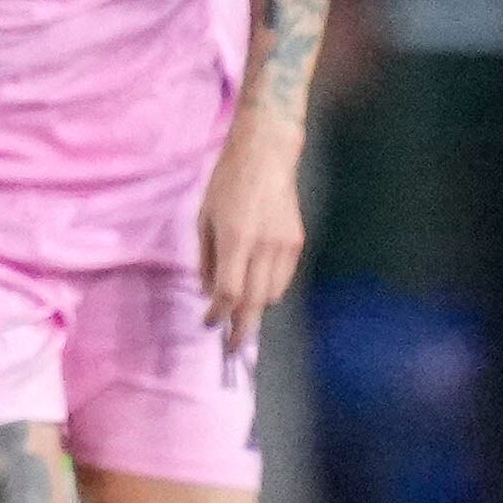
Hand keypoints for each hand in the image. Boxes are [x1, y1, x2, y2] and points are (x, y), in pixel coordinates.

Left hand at [197, 117, 306, 355]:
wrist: (267, 155)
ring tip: (242, 320)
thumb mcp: (204, 219)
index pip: (228, 291)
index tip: (209, 325)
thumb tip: (208, 292)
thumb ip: (206, 258)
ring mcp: (286, 246)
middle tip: (232, 347)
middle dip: (242, 328)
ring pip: (272, 294)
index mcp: (236, 240)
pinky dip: (270, 292)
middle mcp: (264, 247)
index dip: (218, 314)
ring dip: (256, 310)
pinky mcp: (298, 243)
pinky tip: (257, 292)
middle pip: (254, 301)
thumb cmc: (227, 183)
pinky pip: (284, 279)